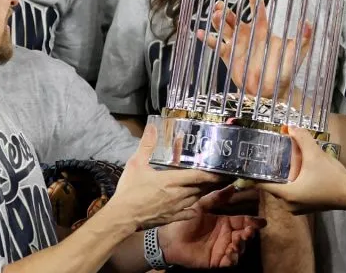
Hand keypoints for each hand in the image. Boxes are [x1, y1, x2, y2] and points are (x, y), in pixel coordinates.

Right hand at [108, 124, 223, 228]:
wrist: (122, 217)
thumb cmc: (130, 190)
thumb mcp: (136, 164)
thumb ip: (147, 145)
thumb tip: (152, 126)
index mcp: (171, 181)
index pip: (198, 176)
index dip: (212, 174)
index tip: (223, 170)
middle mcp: (178, 195)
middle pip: (200, 188)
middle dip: (212, 182)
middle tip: (223, 177)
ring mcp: (175, 208)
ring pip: (195, 199)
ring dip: (204, 192)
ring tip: (211, 186)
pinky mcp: (170, 218)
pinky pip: (187, 213)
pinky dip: (193, 209)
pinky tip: (195, 208)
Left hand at [159, 186, 265, 267]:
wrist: (171, 240)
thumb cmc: (184, 221)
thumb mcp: (200, 206)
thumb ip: (216, 198)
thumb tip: (232, 186)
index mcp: (224, 222)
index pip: (242, 221)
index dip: (253, 221)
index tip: (262, 222)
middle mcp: (226, 236)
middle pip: (244, 235)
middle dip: (249, 233)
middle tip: (248, 232)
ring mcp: (222, 249)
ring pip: (240, 249)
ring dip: (241, 246)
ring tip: (235, 242)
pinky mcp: (217, 261)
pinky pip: (230, 261)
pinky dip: (233, 258)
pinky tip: (229, 253)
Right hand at [198, 0, 313, 98]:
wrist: (273, 91)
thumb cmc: (285, 70)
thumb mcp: (297, 54)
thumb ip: (304, 38)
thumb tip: (308, 22)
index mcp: (261, 29)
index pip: (256, 6)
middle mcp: (246, 33)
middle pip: (235, 16)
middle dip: (227, 10)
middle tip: (221, 6)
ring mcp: (236, 44)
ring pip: (224, 28)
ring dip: (218, 21)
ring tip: (215, 16)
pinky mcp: (228, 56)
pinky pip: (216, 46)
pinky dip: (207, 39)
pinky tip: (198, 33)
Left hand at [254, 126, 345, 213]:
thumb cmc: (332, 177)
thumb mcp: (315, 155)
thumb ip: (302, 139)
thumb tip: (291, 126)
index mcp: (287, 194)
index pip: (262, 185)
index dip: (253, 175)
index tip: (247, 164)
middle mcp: (289, 204)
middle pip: (273, 186)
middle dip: (272, 172)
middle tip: (267, 157)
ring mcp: (299, 208)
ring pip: (284, 190)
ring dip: (284, 177)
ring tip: (282, 161)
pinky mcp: (307, 207)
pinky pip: (293, 194)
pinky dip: (293, 183)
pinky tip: (298, 171)